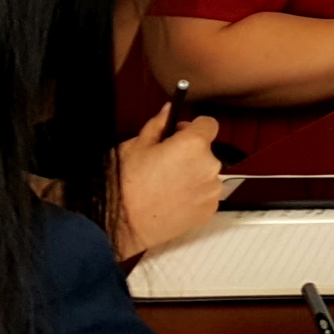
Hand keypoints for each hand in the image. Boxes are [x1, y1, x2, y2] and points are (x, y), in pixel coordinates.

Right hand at [111, 108, 222, 258]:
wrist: (122, 223)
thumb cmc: (126, 184)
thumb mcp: (137, 145)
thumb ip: (158, 124)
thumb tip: (169, 110)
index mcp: (193, 144)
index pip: (209, 124)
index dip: (193, 128)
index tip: (179, 134)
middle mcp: (209, 166)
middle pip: (207, 151)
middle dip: (191, 153)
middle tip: (165, 163)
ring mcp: (211, 190)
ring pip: (207, 174)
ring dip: (194, 174)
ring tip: (166, 184)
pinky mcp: (209, 210)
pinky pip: (206, 194)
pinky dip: (194, 194)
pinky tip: (172, 199)